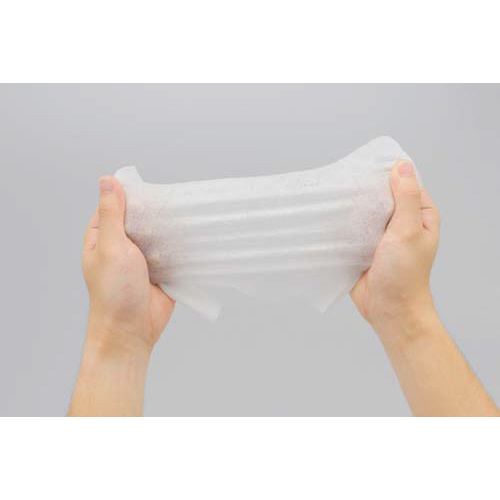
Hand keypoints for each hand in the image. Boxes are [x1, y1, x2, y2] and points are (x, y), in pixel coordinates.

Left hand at [82, 176, 174, 354]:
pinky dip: (179, 246)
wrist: (132, 330)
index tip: (151, 188)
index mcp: (102, 236)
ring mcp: (142, 258)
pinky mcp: (160, 270)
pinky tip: (191, 237)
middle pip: (141, 219)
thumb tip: (107, 179)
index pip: (116, 206)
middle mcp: (121, 245)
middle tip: (175, 202)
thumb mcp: (111, 246)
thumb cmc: (114, 292)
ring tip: (187, 218)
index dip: (132, 196)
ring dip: (169, 229)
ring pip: (157, 234)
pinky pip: (171, 252)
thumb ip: (112, 214)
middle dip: (155, 212)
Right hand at [350, 161, 439, 340]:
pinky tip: (330, 216)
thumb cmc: (404, 273)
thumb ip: (406, 198)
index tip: (366, 164)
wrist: (388, 309)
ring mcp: (381, 235)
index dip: (388, 173)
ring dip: (352, 207)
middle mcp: (401, 222)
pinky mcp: (364, 248)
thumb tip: (401, 166)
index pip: (405, 183)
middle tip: (344, 179)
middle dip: (366, 189)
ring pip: (366, 212)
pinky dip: (344, 224)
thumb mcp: (408, 231)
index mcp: (419, 215)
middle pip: (382, 196)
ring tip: (333, 195)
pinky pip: (353, 229)